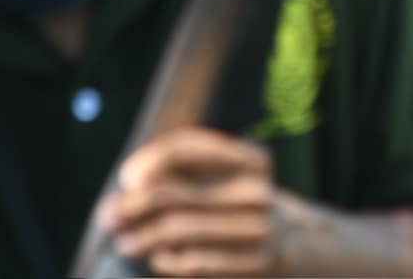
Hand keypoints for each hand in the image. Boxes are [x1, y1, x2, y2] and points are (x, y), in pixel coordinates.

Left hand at [99, 127, 276, 277]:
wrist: (303, 248)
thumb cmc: (243, 211)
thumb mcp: (229, 181)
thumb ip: (186, 173)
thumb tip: (130, 182)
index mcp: (250, 158)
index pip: (184, 148)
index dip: (147, 161)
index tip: (127, 178)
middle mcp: (256, 189)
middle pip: (172, 193)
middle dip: (131, 206)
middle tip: (108, 217)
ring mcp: (259, 228)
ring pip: (178, 230)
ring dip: (141, 238)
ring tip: (123, 244)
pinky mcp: (258, 263)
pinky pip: (195, 262)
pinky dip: (167, 261)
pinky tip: (158, 260)